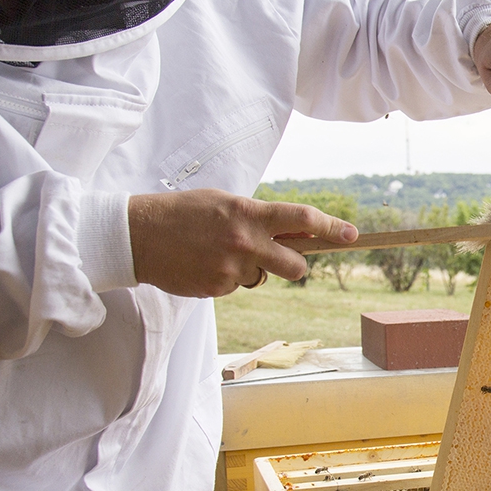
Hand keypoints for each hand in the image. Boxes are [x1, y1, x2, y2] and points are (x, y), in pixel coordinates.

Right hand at [128, 189, 357, 297]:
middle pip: (296, 266)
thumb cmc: (184, 212)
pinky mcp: (217, 289)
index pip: (302, 220)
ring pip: (262, 278)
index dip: (332, 227)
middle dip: (295, 265)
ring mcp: (231, 269)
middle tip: (282, 257)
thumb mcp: (225, 202)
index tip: (351, 234)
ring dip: (252, 269)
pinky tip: (204, 264)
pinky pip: (236, 287)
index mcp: (249, 213)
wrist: (139, 235)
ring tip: (221, 253)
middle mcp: (245, 242)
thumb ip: (259, 216)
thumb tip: (294, 230)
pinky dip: (226, 278)